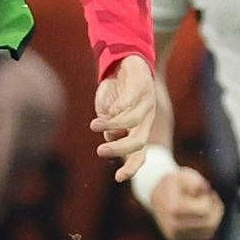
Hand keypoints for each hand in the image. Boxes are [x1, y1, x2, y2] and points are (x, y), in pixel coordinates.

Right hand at [91, 54, 157, 181]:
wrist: (126, 62)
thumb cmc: (116, 92)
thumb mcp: (108, 115)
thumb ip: (109, 128)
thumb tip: (110, 138)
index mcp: (140, 129)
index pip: (140, 154)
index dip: (132, 168)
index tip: (118, 178)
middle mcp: (146, 119)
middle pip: (139, 141)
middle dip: (120, 149)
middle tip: (100, 151)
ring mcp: (146, 102)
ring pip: (133, 121)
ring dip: (112, 126)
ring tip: (94, 125)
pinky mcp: (141, 85)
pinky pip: (132, 99)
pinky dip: (120, 108)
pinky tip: (109, 111)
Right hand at [148, 167, 224, 239]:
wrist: (155, 196)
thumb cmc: (172, 184)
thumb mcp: (182, 175)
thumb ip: (195, 181)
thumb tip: (206, 191)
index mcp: (173, 208)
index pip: (205, 209)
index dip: (209, 197)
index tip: (203, 190)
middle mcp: (172, 226)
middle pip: (210, 222)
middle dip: (215, 208)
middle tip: (210, 196)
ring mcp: (175, 235)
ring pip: (209, 230)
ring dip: (215, 216)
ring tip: (209, 203)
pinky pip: (204, 235)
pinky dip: (209, 223)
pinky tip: (204, 213)